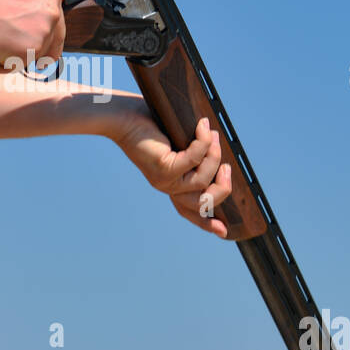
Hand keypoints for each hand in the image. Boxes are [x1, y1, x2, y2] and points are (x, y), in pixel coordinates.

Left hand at [113, 108, 233, 237]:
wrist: (122, 117)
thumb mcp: (177, 142)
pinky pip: (194, 160)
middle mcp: (167, 186)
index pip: (190, 210)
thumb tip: (218, 146)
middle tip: (227, 166)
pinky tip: (203, 127)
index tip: (224, 232)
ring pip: (202, 181)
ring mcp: (164, 181)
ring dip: (214, 156)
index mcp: (170, 184)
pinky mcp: (163, 168)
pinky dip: (203, 142)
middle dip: (222, 187)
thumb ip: (195, 152)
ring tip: (213, 136)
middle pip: (204, 203)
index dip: (207, 223)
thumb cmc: (151, 124)